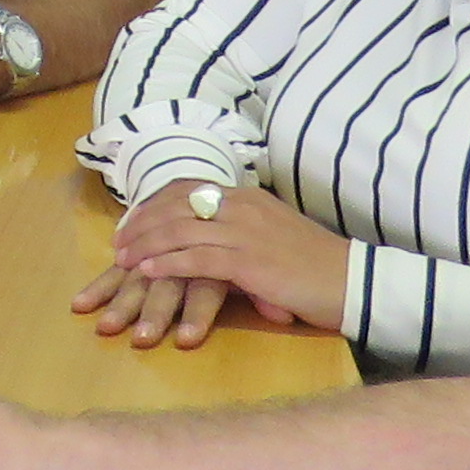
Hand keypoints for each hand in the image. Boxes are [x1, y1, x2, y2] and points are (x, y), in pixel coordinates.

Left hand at [81, 182, 351, 348]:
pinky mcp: (248, 262)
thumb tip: (208, 239)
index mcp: (246, 197)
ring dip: (145, 245)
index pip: (187, 189)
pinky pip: (197, 259)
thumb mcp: (272, 235)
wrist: (351, 280)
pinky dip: (167, 264)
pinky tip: (147, 272)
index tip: (131, 222)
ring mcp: (244, 233)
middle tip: (118, 244)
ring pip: (180, 231)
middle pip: (176, 206)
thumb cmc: (313, 264)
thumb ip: (239, 230)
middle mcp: (242, 207)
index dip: (153, 204)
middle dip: (141, 225)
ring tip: (123, 260)